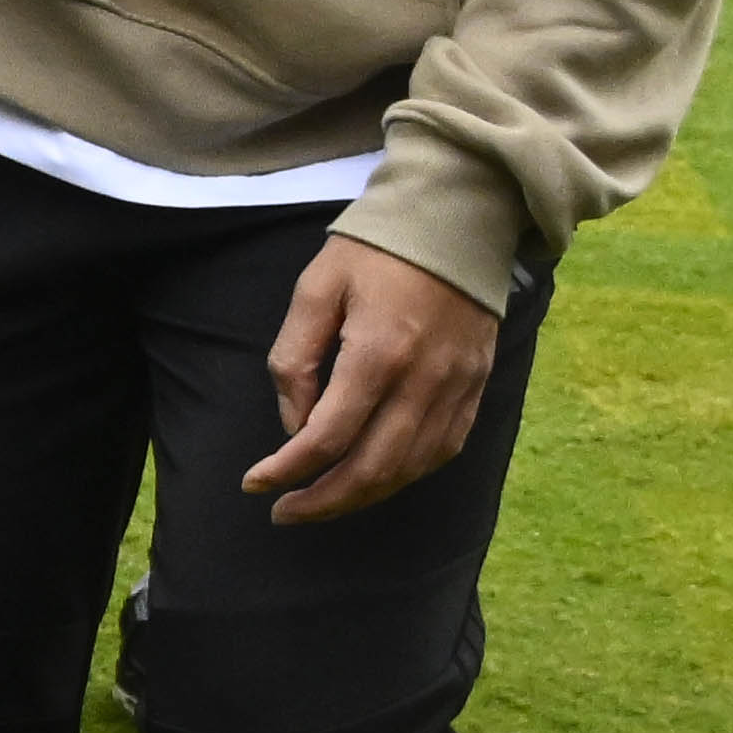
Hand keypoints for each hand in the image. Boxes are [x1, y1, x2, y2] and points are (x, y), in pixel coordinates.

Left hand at [252, 236, 504, 525]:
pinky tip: (375, 479)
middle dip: (324, 501)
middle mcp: (425, 380)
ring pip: (411, 468)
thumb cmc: (375, 250)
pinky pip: (443, 449)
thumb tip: (296, 424)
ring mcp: (458, 386)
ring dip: (363, 496)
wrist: (458, 220)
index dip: (287, 470)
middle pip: (373, 468)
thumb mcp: (315, 288)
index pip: (327, 437)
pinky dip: (406, 474)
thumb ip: (295, 358)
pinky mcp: (478, 386)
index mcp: (378, 353)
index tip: (255, 484)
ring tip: (321, 503)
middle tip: (284, 512)